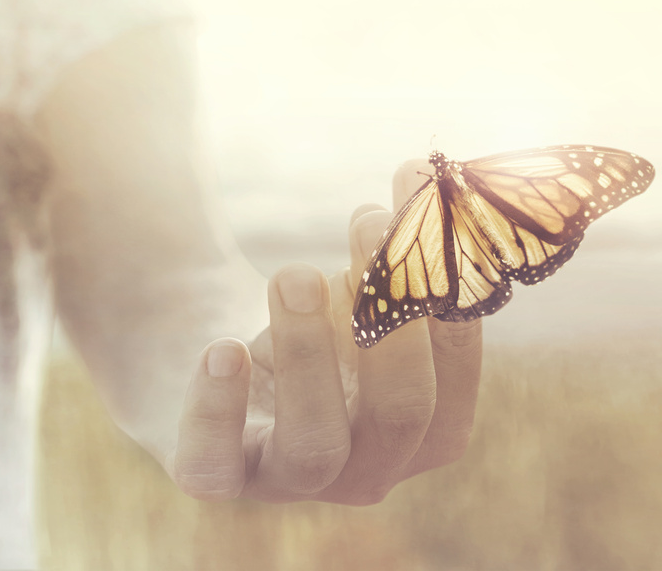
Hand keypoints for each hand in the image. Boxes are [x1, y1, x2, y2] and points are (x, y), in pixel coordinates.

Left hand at [164, 160, 483, 503]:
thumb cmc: (311, 316)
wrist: (207, 347)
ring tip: (293, 275)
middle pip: (400, 415)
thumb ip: (399, 253)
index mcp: (421, 430)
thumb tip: (427, 181)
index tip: (423, 206)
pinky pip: (214, 468)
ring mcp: (288, 480)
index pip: (454, 381)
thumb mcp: (358, 289)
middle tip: (366, 225)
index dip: (448, 296)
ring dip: (309, 355)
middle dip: (390, 320)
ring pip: (314, 444)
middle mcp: (366, 470)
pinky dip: (219, 409)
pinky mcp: (213, 472)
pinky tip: (223, 350)